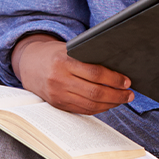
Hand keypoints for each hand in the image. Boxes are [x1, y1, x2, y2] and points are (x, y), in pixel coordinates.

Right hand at [14, 34, 133, 114]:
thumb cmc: (57, 53)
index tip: (127, 81)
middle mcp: (59, 79)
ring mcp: (57, 94)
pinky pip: (81, 110)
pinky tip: (108, 104)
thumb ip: (89, 55)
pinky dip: (98, 109)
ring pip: (89, 104)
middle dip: (116, 95)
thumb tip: (119, 66)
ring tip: (122, 100)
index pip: (95, 73)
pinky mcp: (57, 104)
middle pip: (94, 92)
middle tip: (129, 94)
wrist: (30, 63)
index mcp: (64, 62)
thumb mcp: (71, 48)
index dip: (114, 79)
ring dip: (110, 104)